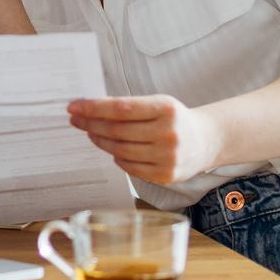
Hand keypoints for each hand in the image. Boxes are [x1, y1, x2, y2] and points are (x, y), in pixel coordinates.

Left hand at [68, 95, 224, 184]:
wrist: (205, 141)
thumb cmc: (174, 119)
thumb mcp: (157, 104)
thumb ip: (128, 107)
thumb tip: (89, 108)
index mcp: (166, 109)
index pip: (121, 108)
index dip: (93, 108)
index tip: (74, 107)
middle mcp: (168, 133)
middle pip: (117, 131)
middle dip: (91, 124)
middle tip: (76, 120)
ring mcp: (168, 157)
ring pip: (120, 150)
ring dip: (100, 141)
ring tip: (91, 134)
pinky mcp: (166, 175)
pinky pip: (130, 167)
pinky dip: (117, 158)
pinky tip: (112, 150)